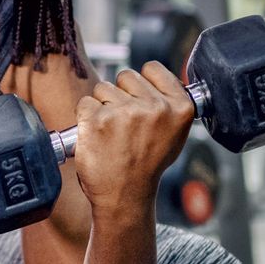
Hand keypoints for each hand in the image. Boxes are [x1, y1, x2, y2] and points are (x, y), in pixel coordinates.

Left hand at [72, 61, 195, 211]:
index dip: (142, 82)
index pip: (152, 68)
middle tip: (125, 124)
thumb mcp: (174, 134)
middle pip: (126, 75)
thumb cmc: (147, 165)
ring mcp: (125, 112)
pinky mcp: (98, 120)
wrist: (124, 195)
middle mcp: (155, 107)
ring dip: (103, 106)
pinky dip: (86, 117)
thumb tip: (155, 76)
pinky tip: (98, 136)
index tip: (140, 100)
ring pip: (103, 88)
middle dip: (121, 94)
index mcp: (179, 107)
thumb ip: (168, 102)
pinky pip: (85, 102)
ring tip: (112, 133)